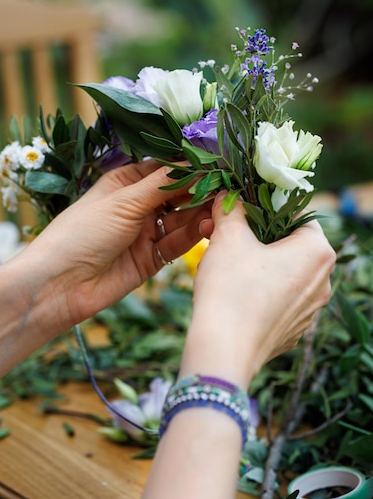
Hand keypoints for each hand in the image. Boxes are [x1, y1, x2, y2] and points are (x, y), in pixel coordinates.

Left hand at [19, 160, 211, 328]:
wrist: (60, 284)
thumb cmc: (83, 231)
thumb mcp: (124, 202)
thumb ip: (162, 184)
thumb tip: (196, 162)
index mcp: (126, 183)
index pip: (165, 168)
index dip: (189, 166)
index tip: (216, 164)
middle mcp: (138, 205)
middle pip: (177, 194)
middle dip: (199, 190)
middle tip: (225, 188)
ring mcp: (146, 232)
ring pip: (181, 218)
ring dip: (199, 213)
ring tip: (221, 207)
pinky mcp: (152, 258)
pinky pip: (178, 243)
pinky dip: (193, 235)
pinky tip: (207, 227)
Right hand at [181, 194, 335, 387]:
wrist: (223, 349)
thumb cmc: (231, 287)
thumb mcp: (228, 236)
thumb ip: (231, 209)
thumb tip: (228, 197)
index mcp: (317, 251)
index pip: (299, 215)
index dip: (267, 208)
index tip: (242, 211)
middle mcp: (323, 281)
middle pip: (291, 245)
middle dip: (258, 237)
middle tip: (228, 235)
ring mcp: (310, 310)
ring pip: (284, 273)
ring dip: (258, 264)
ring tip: (226, 264)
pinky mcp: (293, 331)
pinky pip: (279, 300)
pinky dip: (260, 292)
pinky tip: (234, 294)